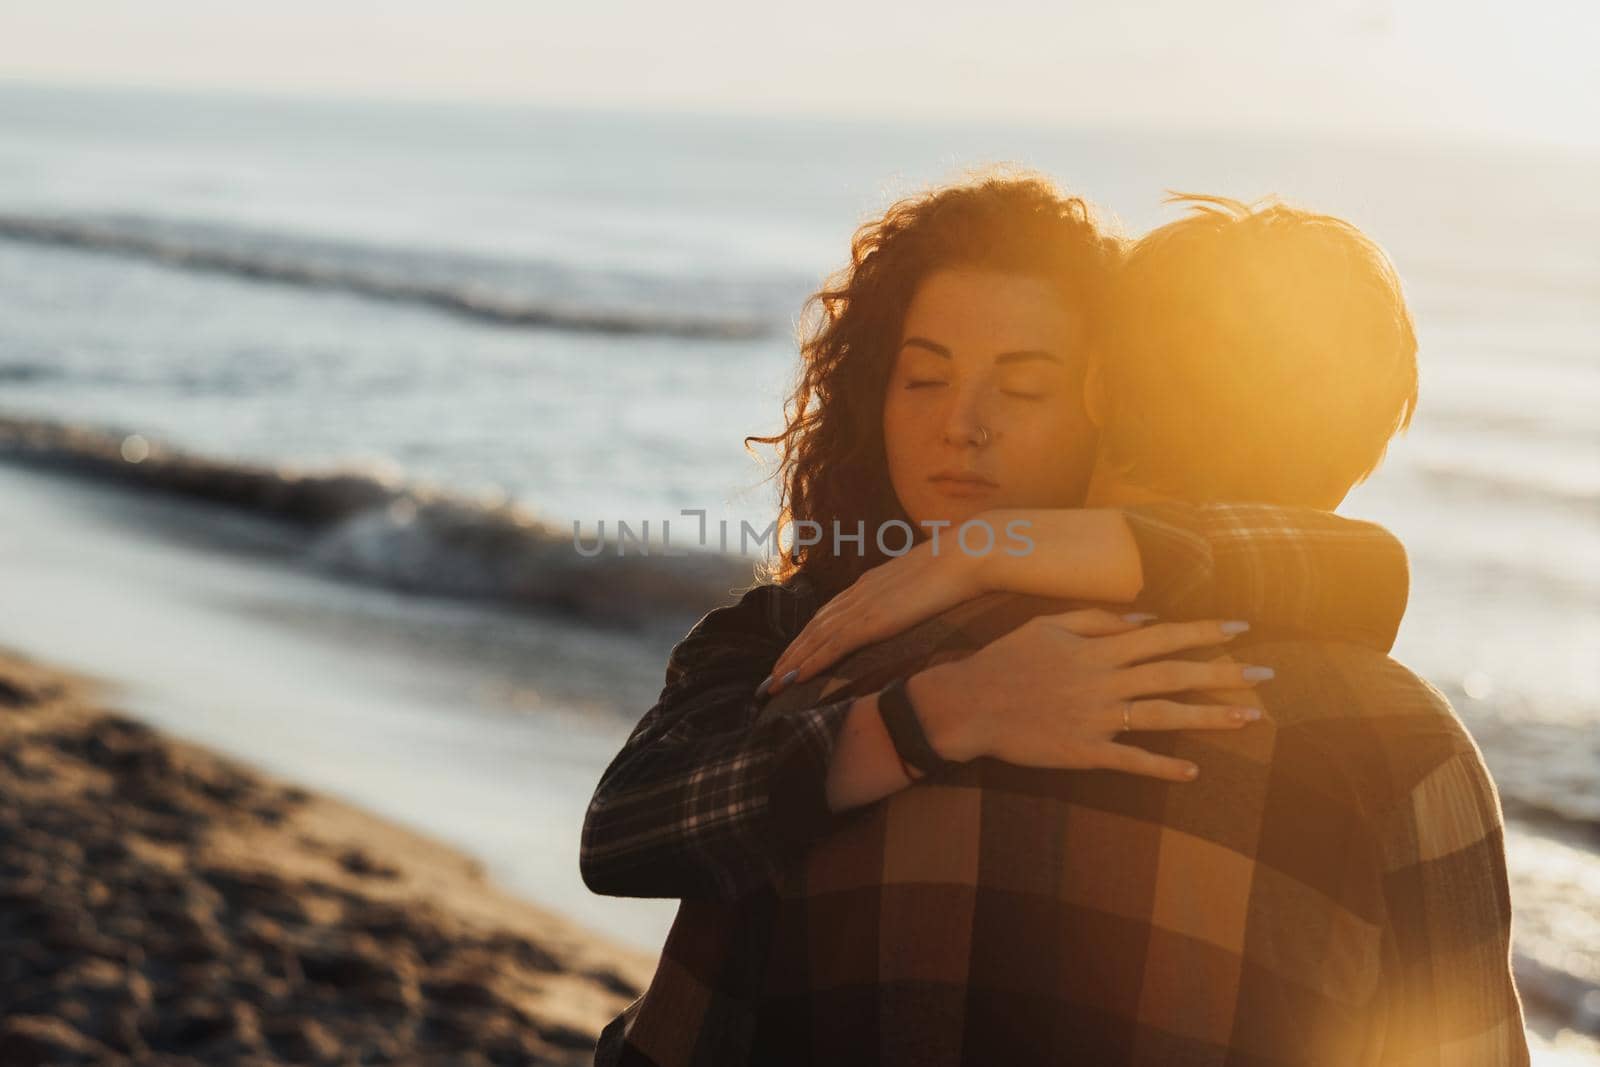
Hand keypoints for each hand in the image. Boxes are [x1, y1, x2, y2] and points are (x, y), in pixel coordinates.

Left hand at [762, 536, 984, 696]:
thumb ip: (911, 595)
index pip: (830, 613)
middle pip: (814, 626)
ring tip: (772, 684)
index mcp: (872, 583)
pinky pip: (832, 644)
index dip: (809, 636)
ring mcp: (864, 605)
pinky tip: (795, 678)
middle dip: (791, 653)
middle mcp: (860, 592)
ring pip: (815, 637)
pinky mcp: (872, 619)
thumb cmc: (960, 565)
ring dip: (791, 662)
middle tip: (769, 678)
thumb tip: (912, 606)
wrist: (970, 553)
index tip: (794, 654)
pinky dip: (810, 662)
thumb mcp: (926, 582)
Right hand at [910, 608, 1268, 782]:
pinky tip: (1192, 772)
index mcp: (1098, 648)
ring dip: (1209, 717)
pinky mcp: (1083, 751)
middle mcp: (1104, 680)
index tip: (1243, 629)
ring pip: (1163, 716)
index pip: (1163, 636)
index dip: (1205, 632)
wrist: (969, 703)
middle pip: (1175, 674)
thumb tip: (1144, 618)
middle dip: (1225, 673)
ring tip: (1250, 719)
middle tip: (1268, 676)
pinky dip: (1161, 767)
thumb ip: (1097, 619)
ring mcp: (1096, 717)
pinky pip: (1130, 760)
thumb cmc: (1007, 660)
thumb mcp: (1048, 625)